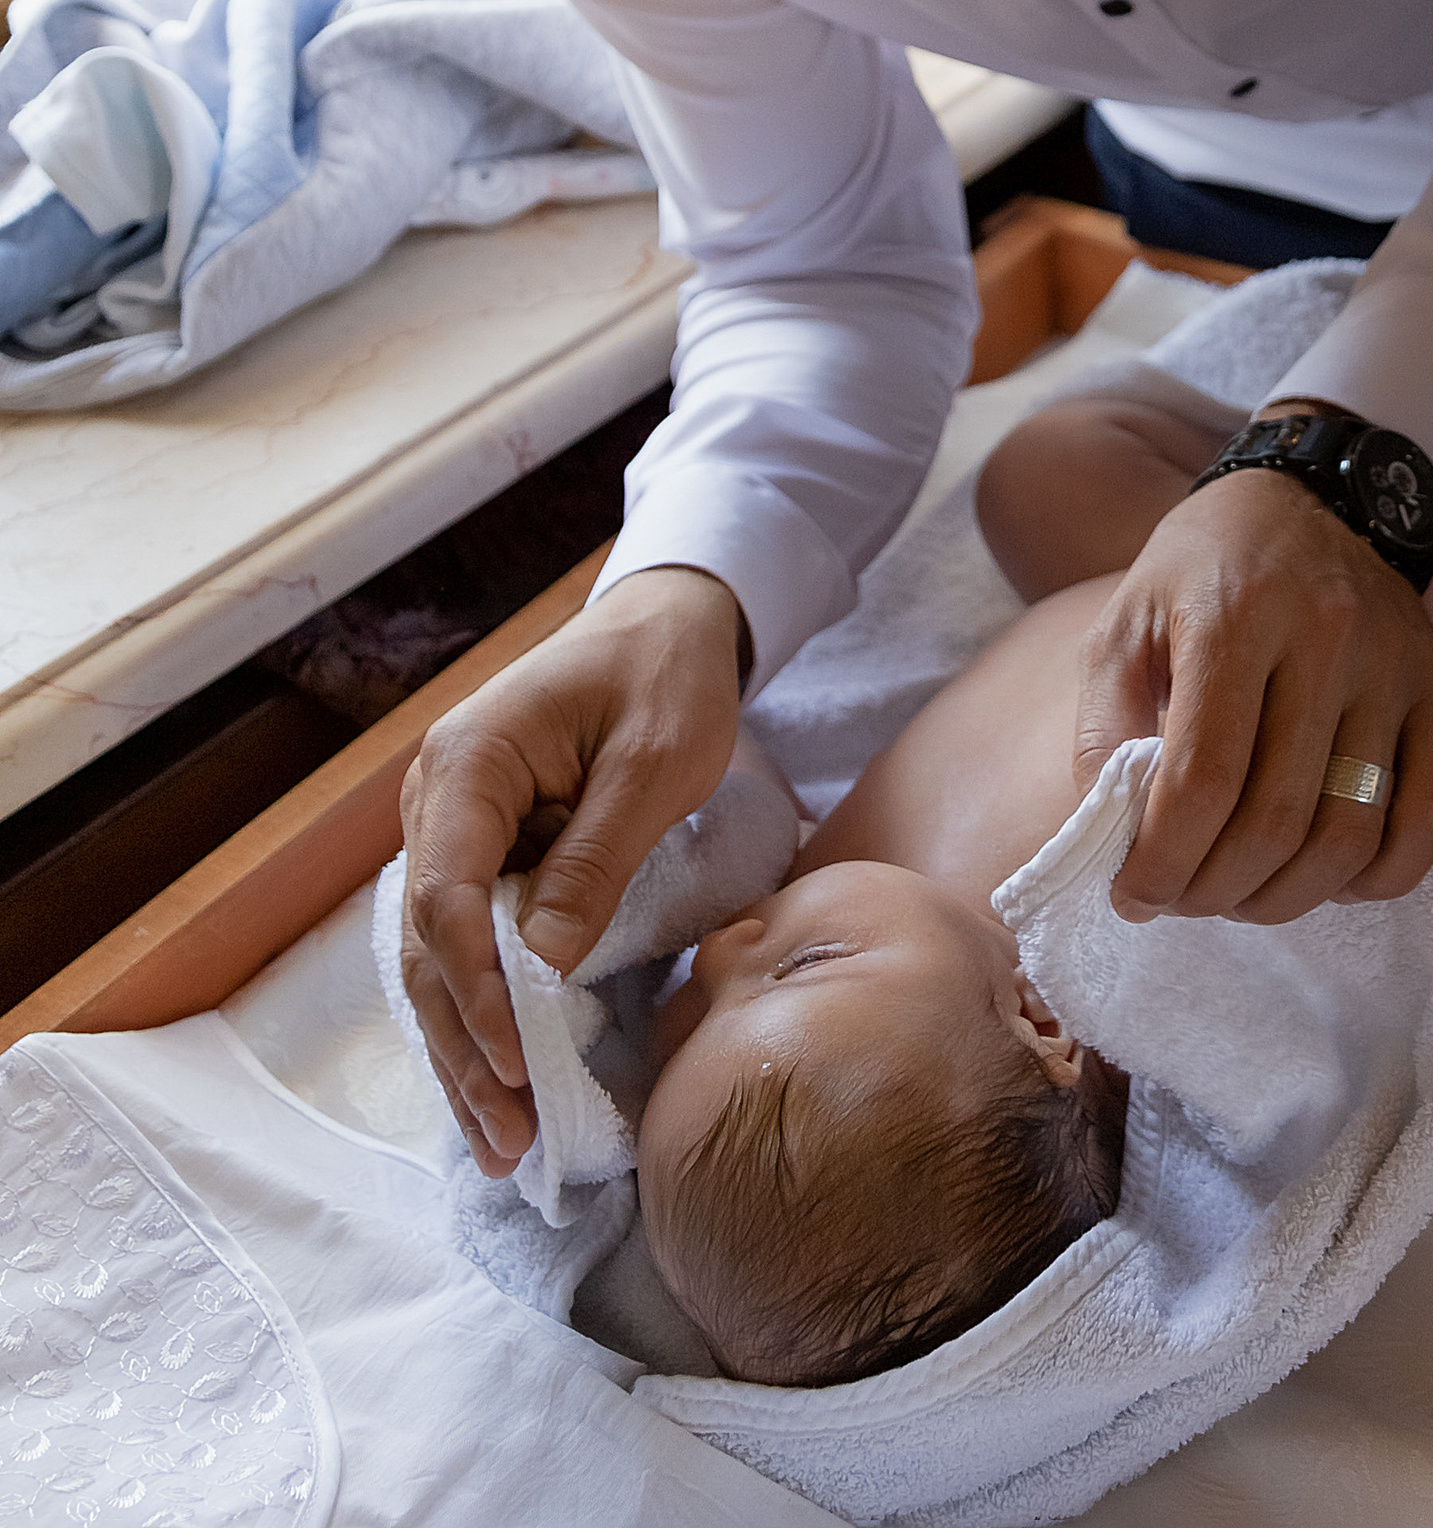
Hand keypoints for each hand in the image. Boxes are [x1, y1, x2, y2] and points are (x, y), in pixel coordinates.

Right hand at [398, 565, 744, 1172]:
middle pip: (430, 947)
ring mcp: (454, 830)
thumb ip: (596, 860)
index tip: (516, 1063)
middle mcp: (437, 802)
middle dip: (466, 1047)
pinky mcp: (486, 852)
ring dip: (469, 1049)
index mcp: (466, 766)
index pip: (446, 901)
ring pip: (441, 959)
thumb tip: (543, 967)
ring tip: (501, 1142)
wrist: (666, 625)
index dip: (477, 991)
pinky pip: (473, 943)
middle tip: (507, 1137)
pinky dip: (487, 1013)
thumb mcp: (653, 762)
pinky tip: (503, 1083)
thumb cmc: (666, 678)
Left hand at [1075, 468, 1432, 924]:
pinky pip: (1430, 816)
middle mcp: (1327, 634)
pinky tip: (1325, 877)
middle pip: (1276, 818)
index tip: (1132, 894)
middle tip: (1179, 898)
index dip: (1161, 860)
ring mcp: (1393, 663)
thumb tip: (1117, 844)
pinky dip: (1379, 876)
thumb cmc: (1196, 573)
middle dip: (1213, 890)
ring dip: (1286, 896)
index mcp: (1233, 614)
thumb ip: (1104, 732)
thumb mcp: (1121, 627)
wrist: (1300, 499)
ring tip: (1238, 893)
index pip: (1202, 778)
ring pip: (1351, 832)